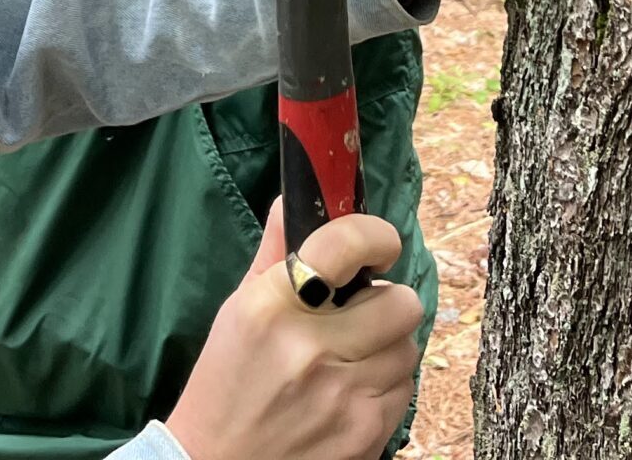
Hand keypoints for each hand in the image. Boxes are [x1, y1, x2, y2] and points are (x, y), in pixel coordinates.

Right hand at [165, 200, 421, 459]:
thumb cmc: (224, 384)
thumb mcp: (237, 311)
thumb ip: (274, 253)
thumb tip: (295, 197)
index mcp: (272, 307)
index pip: (345, 246)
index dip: (375, 236)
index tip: (379, 244)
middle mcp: (310, 349)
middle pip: (401, 303)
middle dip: (387, 302)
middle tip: (362, 310)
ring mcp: (343, 398)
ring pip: (407, 349)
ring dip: (387, 346)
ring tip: (352, 354)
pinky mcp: (365, 438)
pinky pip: (403, 393)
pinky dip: (385, 387)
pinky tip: (351, 392)